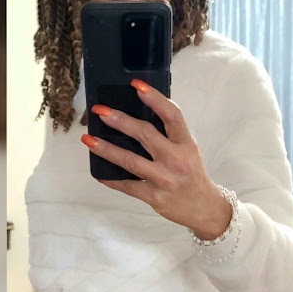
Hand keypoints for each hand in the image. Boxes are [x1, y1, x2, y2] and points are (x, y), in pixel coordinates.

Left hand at [80, 79, 231, 239]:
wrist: (204, 207)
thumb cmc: (192, 172)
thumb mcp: (188, 149)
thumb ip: (169, 134)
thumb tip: (139, 112)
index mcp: (186, 143)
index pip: (172, 115)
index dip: (155, 98)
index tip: (136, 85)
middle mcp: (176, 159)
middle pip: (145, 134)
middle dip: (120, 120)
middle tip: (100, 111)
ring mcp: (164, 179)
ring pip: (130, 160)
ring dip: (106, 149)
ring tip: (88, 139)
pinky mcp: (154, 196)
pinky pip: (127, 186)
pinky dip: (111, 179)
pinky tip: (99, 172)